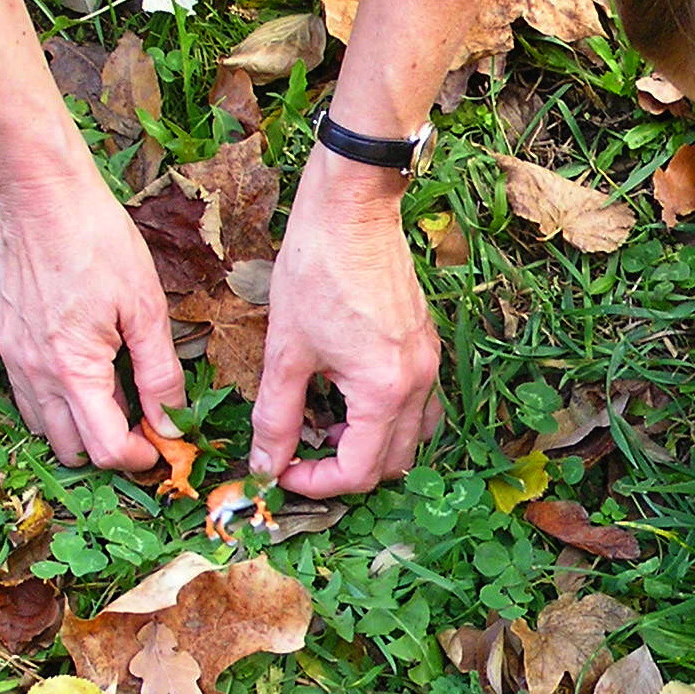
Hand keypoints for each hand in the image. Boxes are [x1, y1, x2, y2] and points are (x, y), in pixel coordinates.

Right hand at [0, 168, 184, 469]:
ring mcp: (8, 351)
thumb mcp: (148, 310)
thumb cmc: (101, 243)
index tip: (161, 447)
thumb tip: (170, 423)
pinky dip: (50, 389)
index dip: (137, 459)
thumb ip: (160, 374)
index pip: (103, 448)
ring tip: (113, 395)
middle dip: (107, 446)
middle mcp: (32, 370)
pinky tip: (76, 361)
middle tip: (141, 423)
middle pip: (69, 446)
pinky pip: (20, 381)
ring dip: (77, 422)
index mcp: (74, 369)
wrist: (43, 194)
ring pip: (40, 420)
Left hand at [248, 146, 441, 496]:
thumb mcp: (286, 352)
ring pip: (412, 437)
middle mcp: (418, 383)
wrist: (353, 210)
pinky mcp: (425, 344)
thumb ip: (276, 417)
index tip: (282, 470)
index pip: (358, 472)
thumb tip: (266, 465)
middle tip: (302, 453)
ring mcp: (428, 363)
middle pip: (393, 464)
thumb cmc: (317, 270)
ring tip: (327, 425)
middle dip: (345, 471)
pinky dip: (385, 417)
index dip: (315, 484)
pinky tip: (347, 394)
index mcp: (384, 392)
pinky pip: (417, 403)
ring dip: (372, 447)